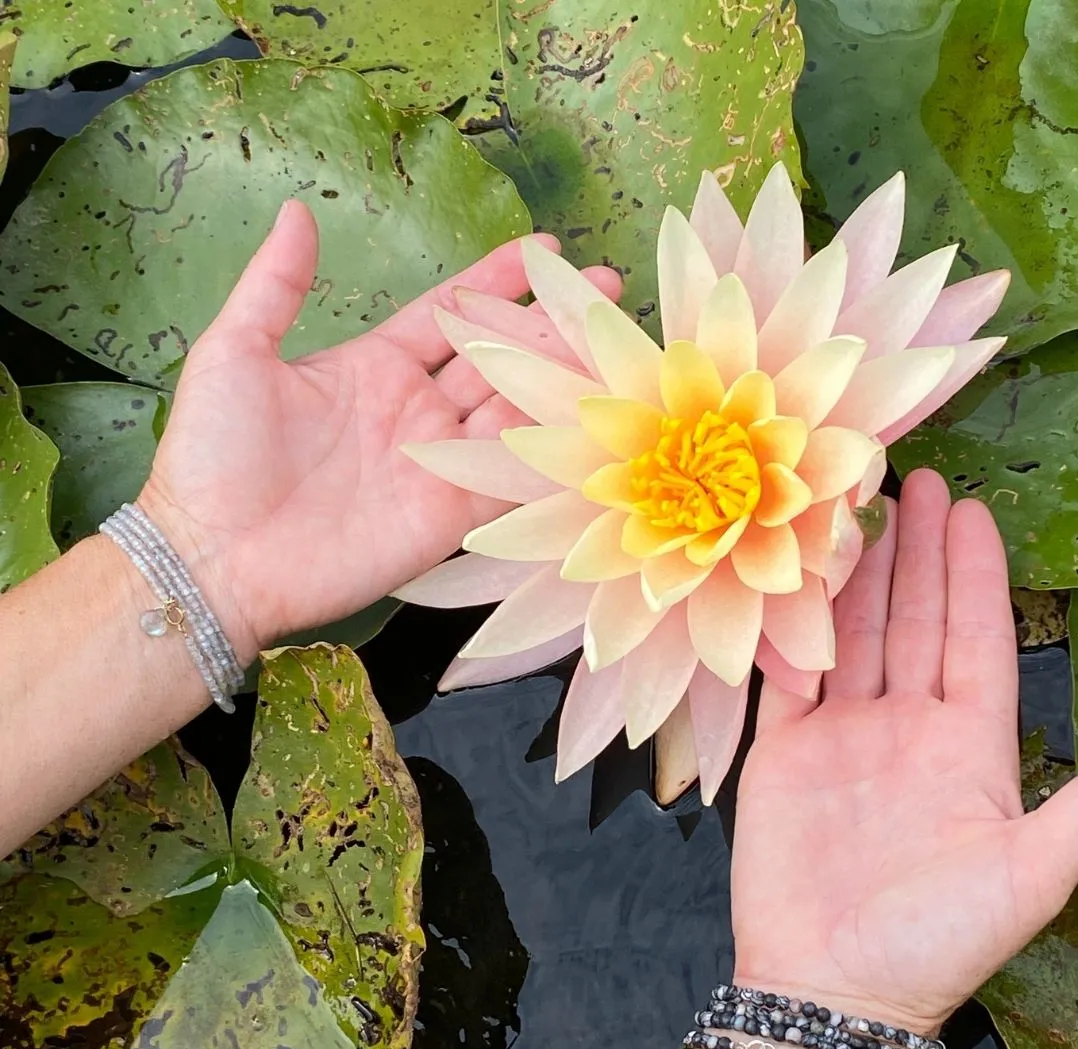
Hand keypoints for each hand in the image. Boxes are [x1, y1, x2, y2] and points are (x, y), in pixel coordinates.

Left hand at [139, 201, 618, 659]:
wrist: (214, 557)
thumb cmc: (215, 455)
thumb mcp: (235, 354)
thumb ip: (275, 286)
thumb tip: (297, 213)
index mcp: (375, 367)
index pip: (449, 313)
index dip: (495, 280)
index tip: (541, 248)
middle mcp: (416, 412)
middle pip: (497, 358)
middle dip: (550, 323)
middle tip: (604, 288)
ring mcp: (438, 464)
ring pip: (515, 411)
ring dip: (561, 379)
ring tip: (613, 342)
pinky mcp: (449, 515)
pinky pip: (510, 478)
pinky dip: (548, 452)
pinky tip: (590, 422)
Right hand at [733, 469, 1077, 1031]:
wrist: (829, 989)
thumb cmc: (932, 942)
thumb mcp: (1026, 876)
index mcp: (969, 749)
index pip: (976, 642)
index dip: (975, 577)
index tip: (972, 514)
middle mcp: (906, 729)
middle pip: (914, 622)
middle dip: (917, 553)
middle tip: (914, 482)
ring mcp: (842, 735)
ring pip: (853, 635)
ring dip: (857, 575)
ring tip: (857, 511)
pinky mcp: (784, 751)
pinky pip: (791, 673)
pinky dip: (793, 627)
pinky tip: (797, 578)